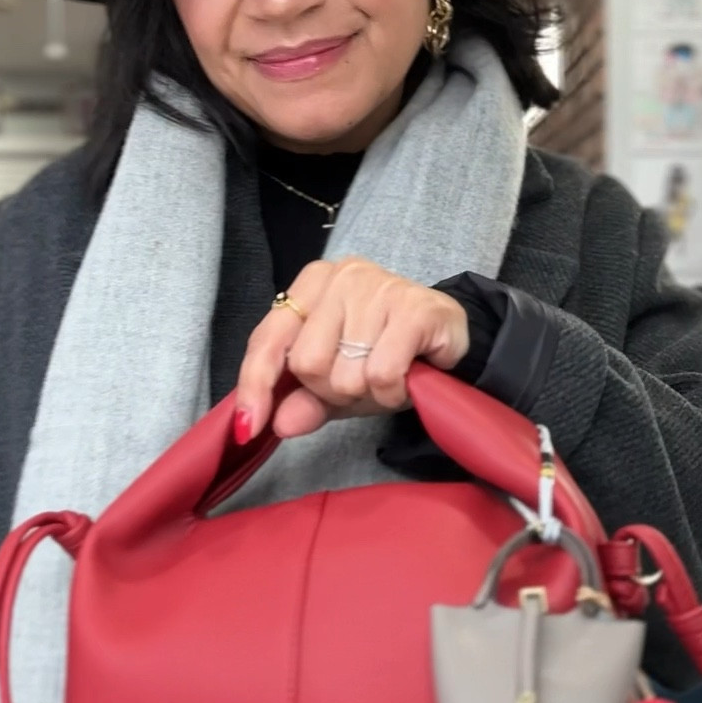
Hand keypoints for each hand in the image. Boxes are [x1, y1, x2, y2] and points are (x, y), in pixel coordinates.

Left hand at [234, 258, 469, 441]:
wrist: (451, 335)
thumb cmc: (387, 351)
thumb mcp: (337, 380)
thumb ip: (304, 399)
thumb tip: (277, 424)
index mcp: (311, 284)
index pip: (267, 339)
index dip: (256, 385)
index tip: (250, 426)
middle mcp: (341, 276)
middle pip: (307, 363)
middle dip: (332, 390)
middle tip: (361, 381)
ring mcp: (379, 287)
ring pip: (346, 374)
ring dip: (368, 394)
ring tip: (388, 376)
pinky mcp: (416, 308)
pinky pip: (382, 374)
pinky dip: (393, 392)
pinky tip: (407, 378)